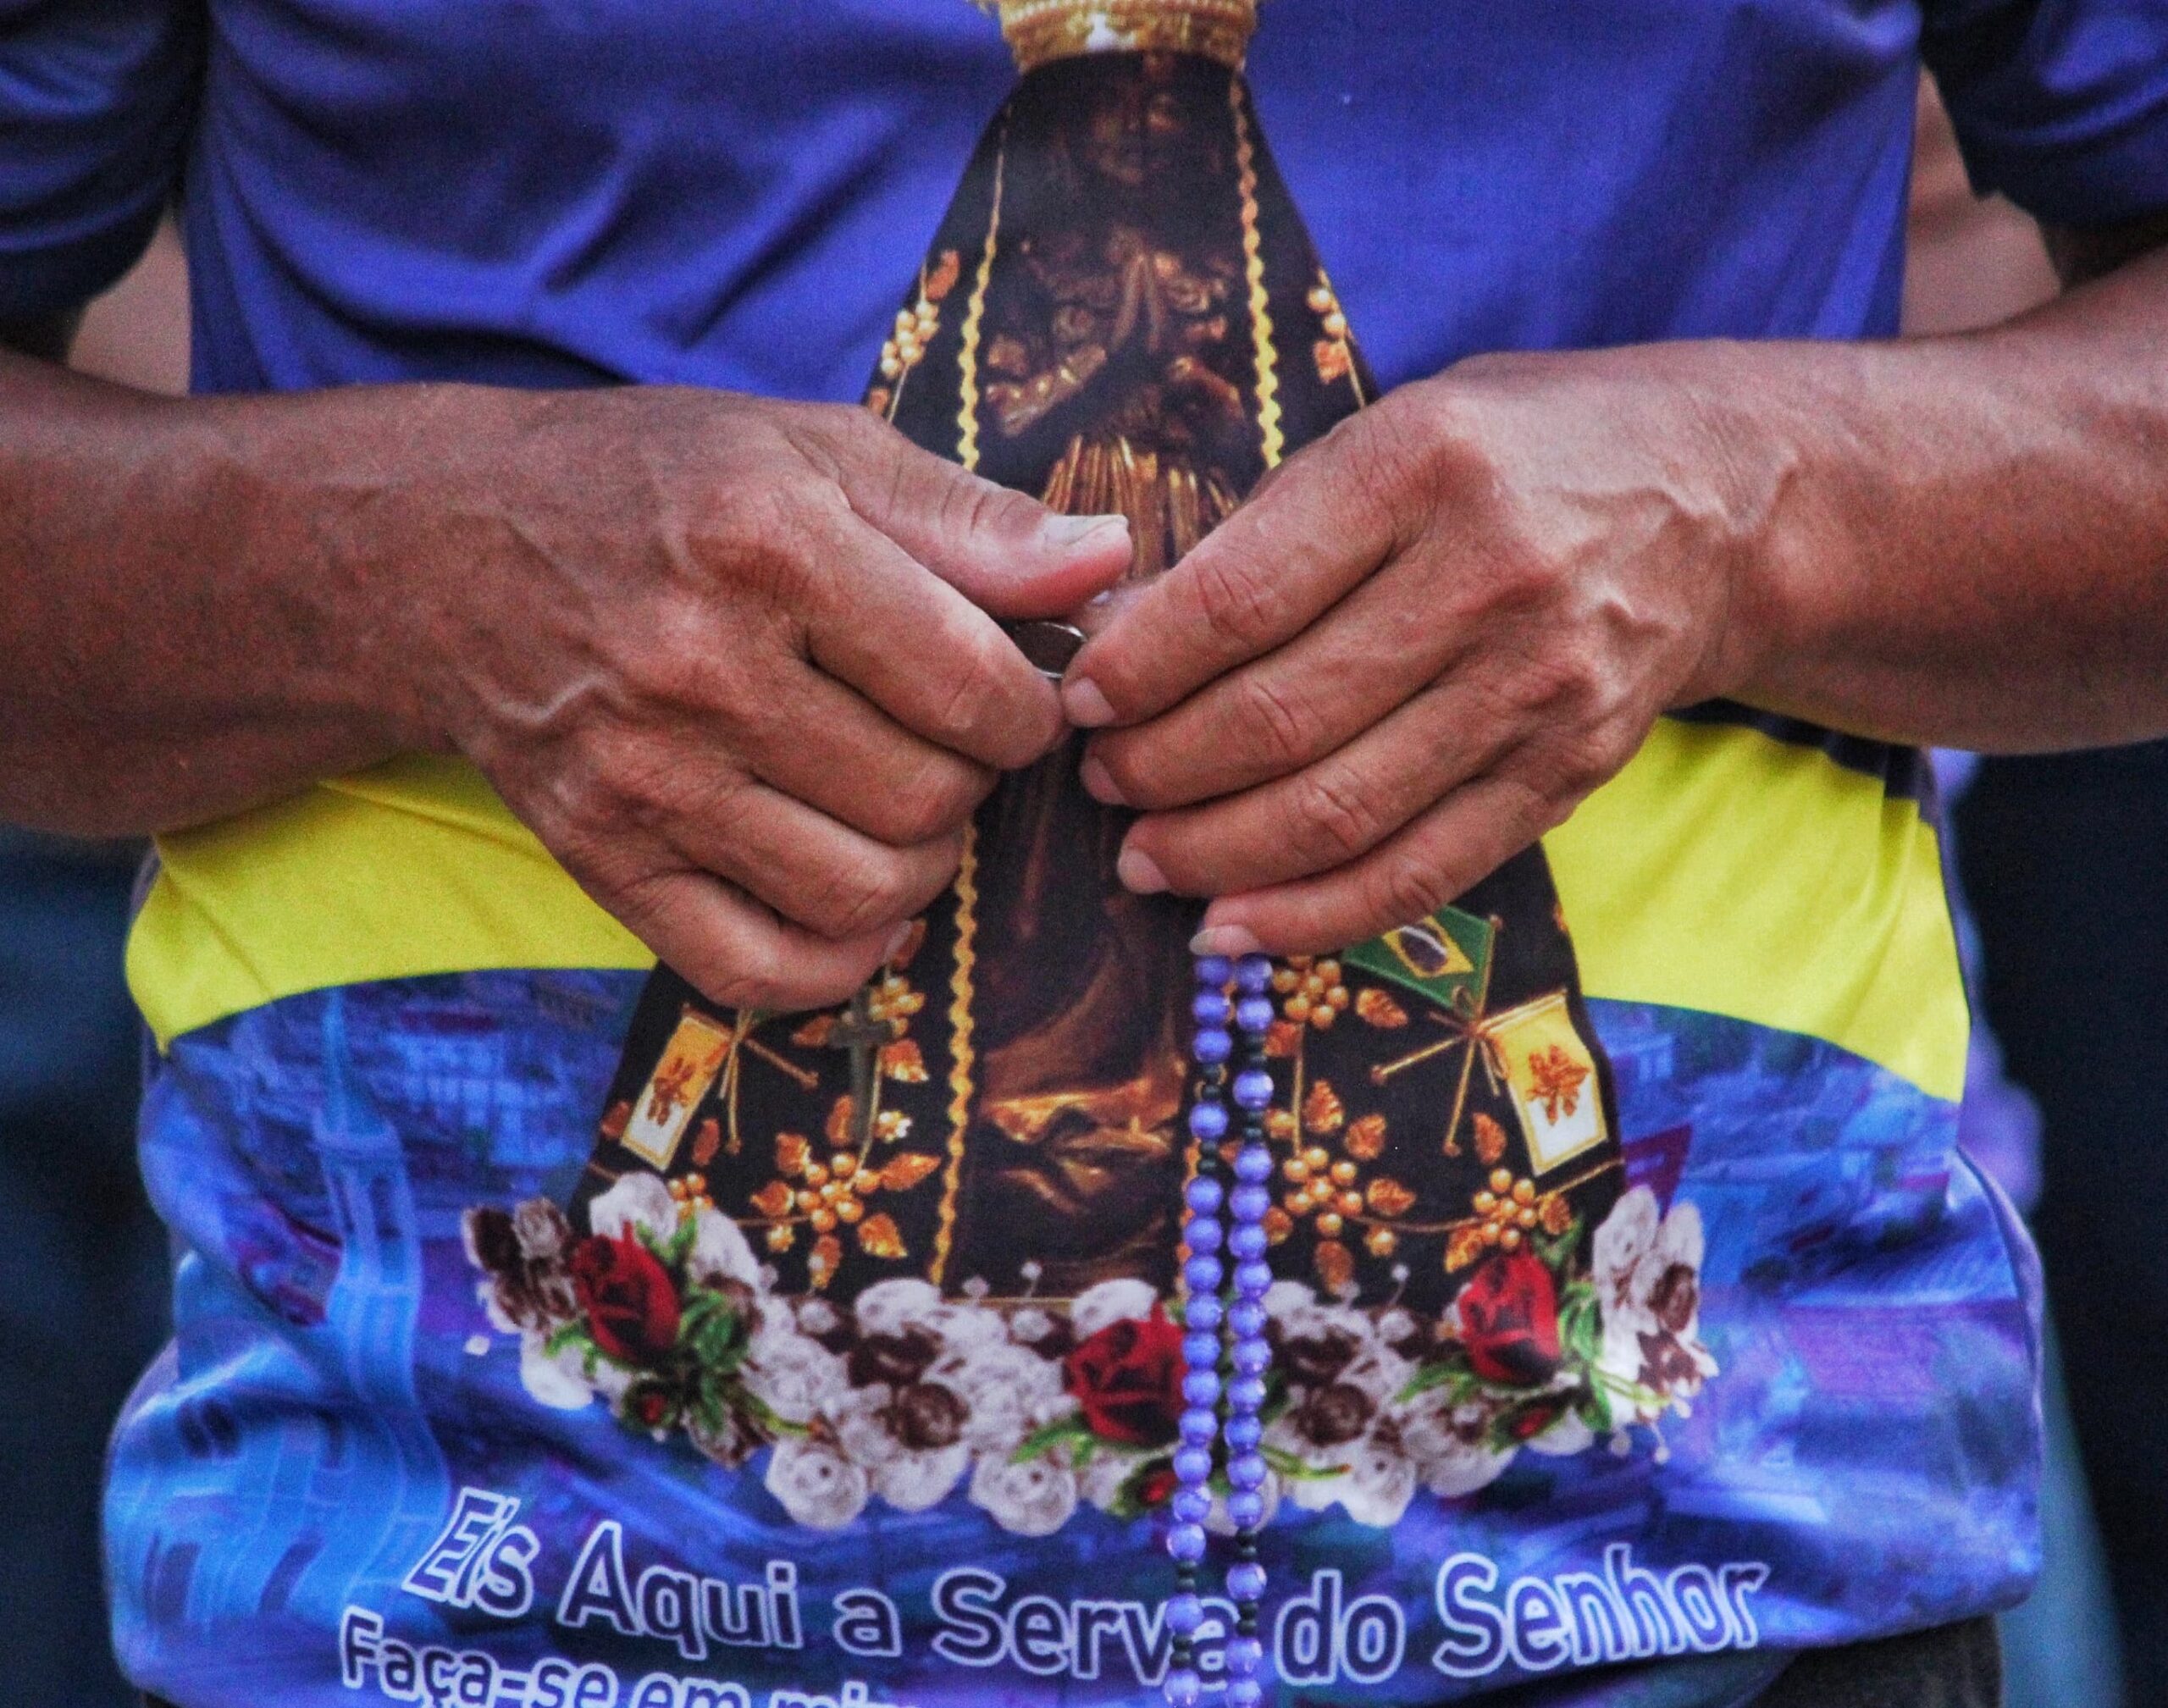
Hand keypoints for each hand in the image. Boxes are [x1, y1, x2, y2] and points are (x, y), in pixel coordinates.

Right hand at [384, 387, 1130, 1009]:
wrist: (451, 551)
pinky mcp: (602, 861)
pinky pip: (757, 968)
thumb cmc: (659, 486)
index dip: (1034, 710)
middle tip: (950, 741)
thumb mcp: (815, 451)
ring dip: (922, 867)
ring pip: (863, 890)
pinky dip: (838, 958)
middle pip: (930, 799)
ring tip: (904, 806)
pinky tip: (858, 896)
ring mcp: (643, 780)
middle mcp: (699, 670)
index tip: (1016, 694)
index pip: (976, 688)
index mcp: (770, 545)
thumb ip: (969, 517)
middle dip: (976, 780)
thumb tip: (1108, 564)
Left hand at [1061, 349, 1762, 955]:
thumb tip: (1123, 641)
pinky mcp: (1565, 774)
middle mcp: (1489, 580)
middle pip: (1280, 717)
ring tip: (1142, 859)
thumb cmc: (1518, 453)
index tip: (1077, 702)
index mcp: (1422, 468)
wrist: (1715, 504)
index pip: (1239, 599)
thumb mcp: (1394, 433)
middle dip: (1160, 770)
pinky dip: (1311, 916)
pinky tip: (1228, 927)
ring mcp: (1538, 690)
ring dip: (1214, 854)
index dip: (1137, 670)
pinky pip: (1420, 873)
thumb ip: (1271, 531)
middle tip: (1100, 784)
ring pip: (1340, 810)